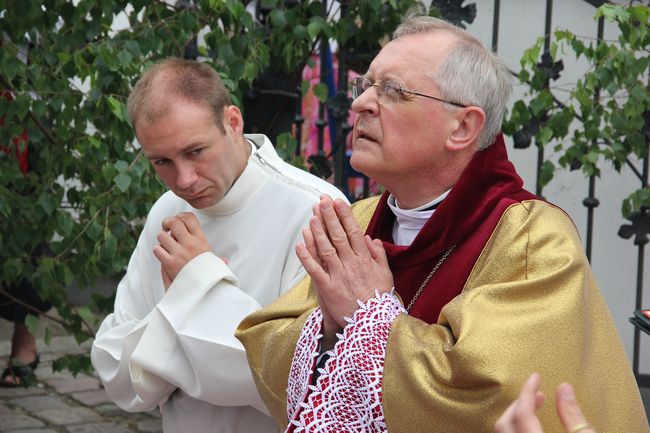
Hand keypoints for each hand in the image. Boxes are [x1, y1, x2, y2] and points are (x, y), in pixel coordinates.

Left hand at [153, 212, 211, 289]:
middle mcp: (190, 243)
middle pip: (173, 222)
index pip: (189, 218)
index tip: (178, 221)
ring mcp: (179, 253)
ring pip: (162, 235)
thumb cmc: (209, 277)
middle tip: (166, 228)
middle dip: (167, 223)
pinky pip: (157, 249)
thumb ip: (217, 260)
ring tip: (167, 245)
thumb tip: (225, 260)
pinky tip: (164, 256)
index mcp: (201, 240)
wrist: (204, 291)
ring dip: (162, 239)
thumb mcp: (215, 265)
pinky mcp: (170, 263)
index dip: (180, 216)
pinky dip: (158, 251)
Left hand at [295, 195, 392, 344]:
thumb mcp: (386, 275)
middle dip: (329, 216)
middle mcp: (351, 264)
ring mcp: (339, 276)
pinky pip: (315, 271)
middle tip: (322, 200)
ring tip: (312, 215)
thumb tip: (372, 239)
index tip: (338, 201)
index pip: (354, 232)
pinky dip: (306, 257)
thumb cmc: (380, 299)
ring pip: (326, 249)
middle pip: (338, 236)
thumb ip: (379, 256)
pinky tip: (299, 244)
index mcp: (365, 259)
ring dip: (318, 231)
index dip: (345, 215)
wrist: (374, 324)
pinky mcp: (328, 289)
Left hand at [495, 373, 594, 432]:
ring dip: (515, 417)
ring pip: (505, 432)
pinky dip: (516, 427)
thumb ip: (573, 416)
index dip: (527, 392)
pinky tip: (531, 424)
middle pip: (504, 424)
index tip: (536, 376)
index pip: (522, 414)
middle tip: (538, 394)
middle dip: (518, 404)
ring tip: (535, 406)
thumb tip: (564, 387)